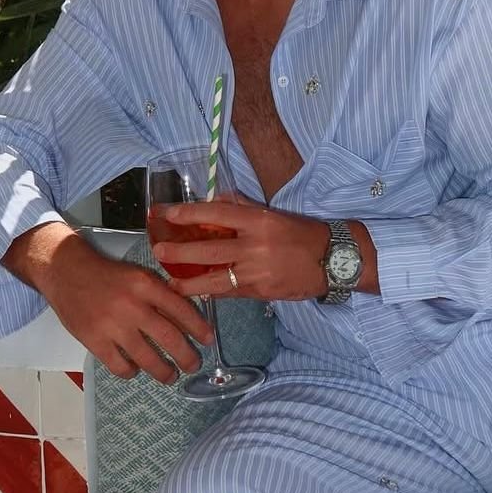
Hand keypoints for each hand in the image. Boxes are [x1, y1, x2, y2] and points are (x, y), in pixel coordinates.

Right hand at [3, 224, 213, 383]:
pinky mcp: (94, 341)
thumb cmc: (105, 273)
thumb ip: (157, 292)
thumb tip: (185, 314)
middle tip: (194, 365)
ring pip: (147, 358)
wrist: (66, 271)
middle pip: (169, 338)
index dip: (198, 327)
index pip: (181, 309)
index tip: (208, 340)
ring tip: (170, 376)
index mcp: (145, 284)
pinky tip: (135, 370)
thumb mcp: (136, 274)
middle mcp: (132, 305)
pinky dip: (131, 372)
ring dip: (163, 371)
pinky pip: (120, 366)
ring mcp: (113, 326)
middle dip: (186, 356)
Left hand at [152, 196, 329, 300]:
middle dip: (181, 253)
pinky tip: (199, 293)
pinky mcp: (261, 293)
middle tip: (158, 252)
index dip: (189, 214)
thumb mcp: (274, 213)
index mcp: (258, 221)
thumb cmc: (302, 232)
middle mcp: (255, 246)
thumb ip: (243, 206)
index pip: (217, 214)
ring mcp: (257, 273)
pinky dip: (214, 292)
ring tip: (171, 284)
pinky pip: (231, 293)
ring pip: (216, 280)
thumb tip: (216, 199)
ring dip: (190, 284)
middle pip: (210, 250)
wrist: (332, 260)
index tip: (168, 214)